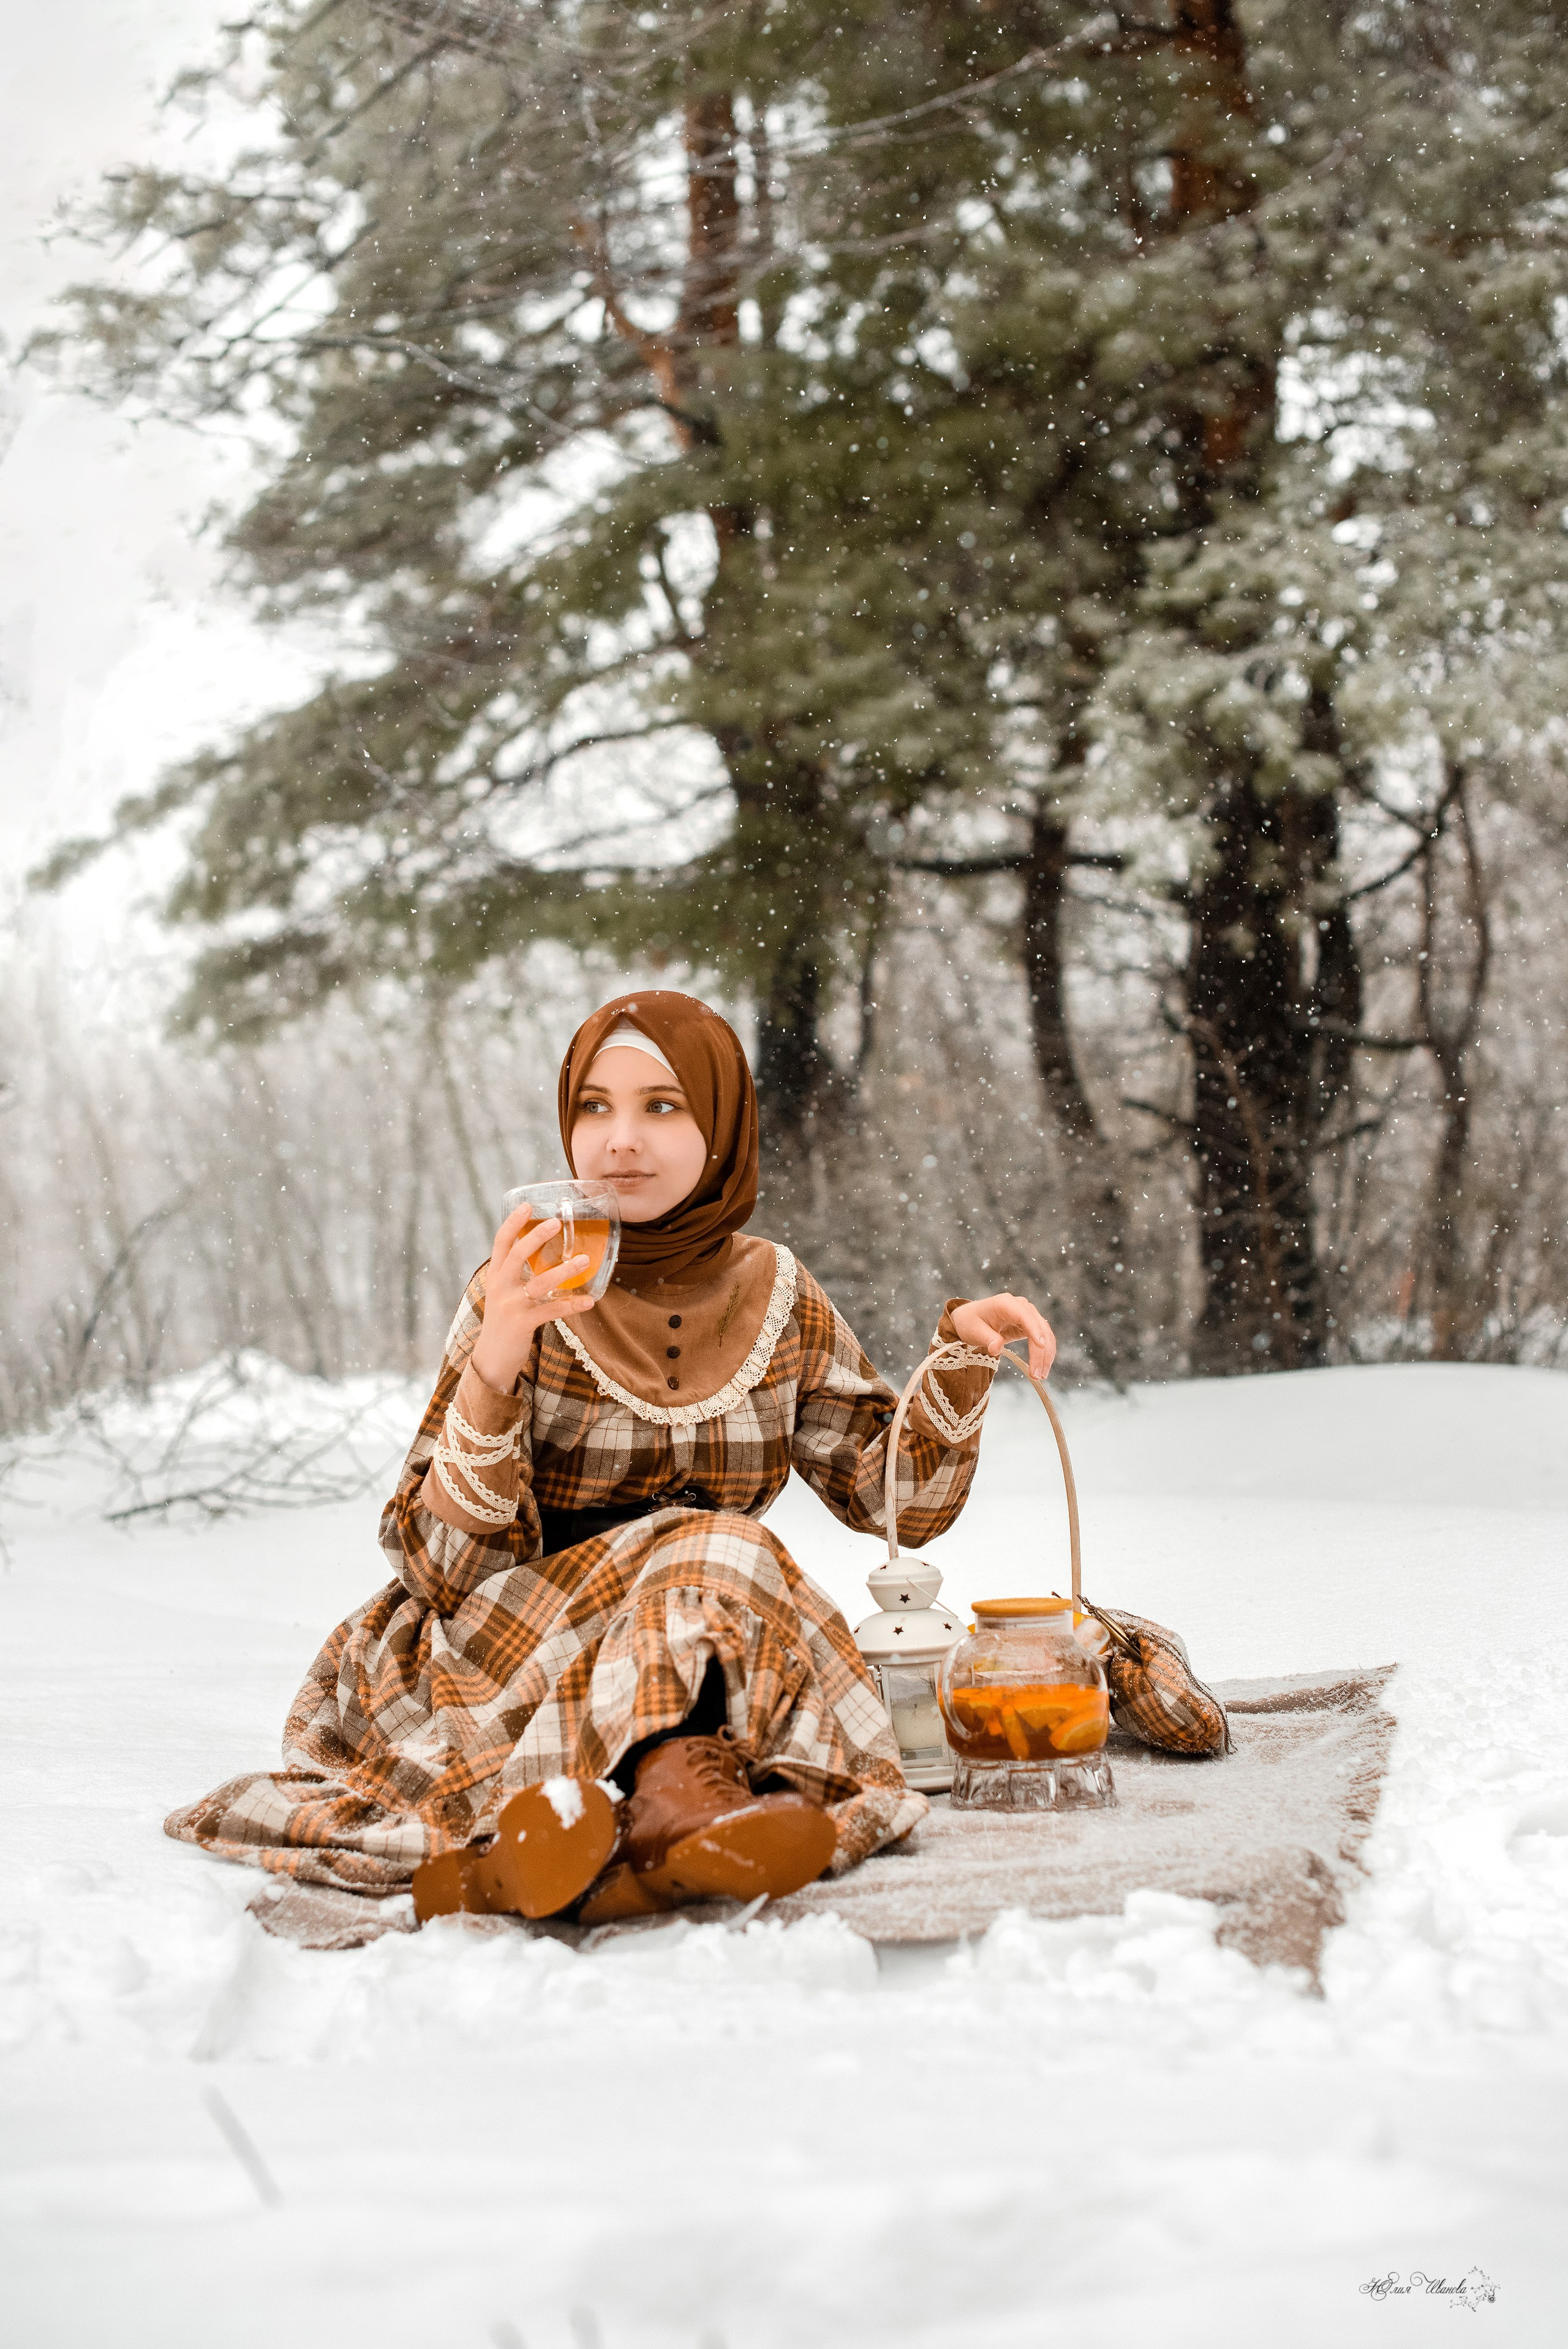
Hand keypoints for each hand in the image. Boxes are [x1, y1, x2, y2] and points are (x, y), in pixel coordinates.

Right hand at [470, 1204, 596, 1393]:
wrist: (492, 1358)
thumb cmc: (504, 1321)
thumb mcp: (503, 1294)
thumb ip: (516, 1275)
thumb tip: (541, 1254)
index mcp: (495, 1276)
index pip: (501, 1243)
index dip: (513, 1223)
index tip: (527, 1205)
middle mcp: (500, 1287)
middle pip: (517, 1255)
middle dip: (536, 1237)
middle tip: (556, 1223)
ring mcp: (510, 1305)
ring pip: (539, 1283)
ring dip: (563, 1271)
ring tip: (584, 1260)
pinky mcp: (522, 1323)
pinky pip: (552, 1311)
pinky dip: (572, 1305)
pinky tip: (589, 1301)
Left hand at [949, 1292, 1056, 1381]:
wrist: (969, 1319)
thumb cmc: (970, 1322)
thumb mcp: (974, 1331)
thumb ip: (987, 1339)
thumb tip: (996, 1348)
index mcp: (1005, 1303)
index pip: (1025, 1316)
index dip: (1035, 1330)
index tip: (1041, 1345)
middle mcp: (1020, 1306)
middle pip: (1038, 1327)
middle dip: (1041, 1351)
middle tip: (1037, 1375)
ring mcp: (1027, 1314)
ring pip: (1044, 1334)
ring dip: (1046, 1355)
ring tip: (1040, 1376)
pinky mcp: (1029, 1325)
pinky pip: (1041, 1338)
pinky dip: (1043, 1353)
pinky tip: (1041, 1368)